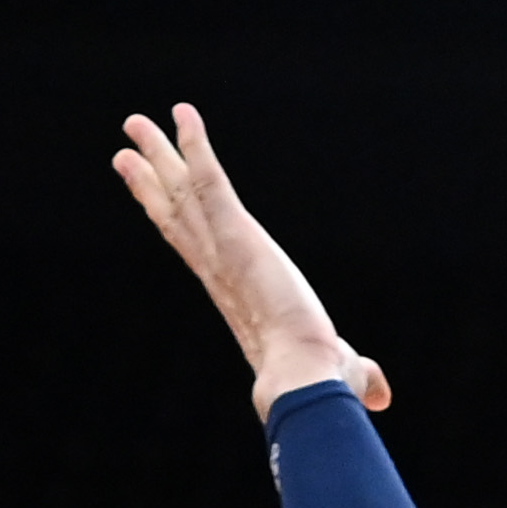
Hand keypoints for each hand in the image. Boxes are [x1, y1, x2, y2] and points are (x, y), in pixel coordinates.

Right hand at [110, 103, 389, 420]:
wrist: (303, 377)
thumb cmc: (319, 378)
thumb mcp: (337, 365)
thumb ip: (355, 368)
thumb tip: (381, 393)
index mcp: (233, 292)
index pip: (193, 247)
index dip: (170, 219)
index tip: (153, 197)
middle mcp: (216, 268)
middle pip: (175, 214)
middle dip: (150, 180)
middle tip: (125, 150)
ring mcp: (221, 249)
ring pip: (182, 192)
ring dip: (160, 154)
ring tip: (135, 123)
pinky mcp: (237, 234)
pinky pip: (211, 180)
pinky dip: (196, 146)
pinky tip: (184, 114)